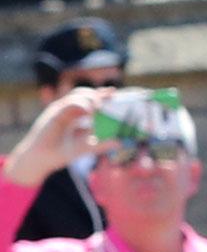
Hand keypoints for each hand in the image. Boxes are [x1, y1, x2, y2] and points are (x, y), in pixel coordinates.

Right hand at [2, 88, 118, 186]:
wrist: (42, 158)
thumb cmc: (63, 152)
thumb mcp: (86, 148)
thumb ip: (102, 144)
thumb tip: (120, 142)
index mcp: (78, 115)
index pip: (92, 100)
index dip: (103, 95)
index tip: (115, 93)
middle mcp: (70, 109)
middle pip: (86, 94)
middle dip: (99, 93)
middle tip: (112, 94)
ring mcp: (61, 109)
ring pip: (77, 95)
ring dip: (91, 97)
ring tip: (100, 105)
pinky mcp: (54, 112)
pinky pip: (68, 103)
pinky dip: (80, 104)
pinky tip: (89, 110)